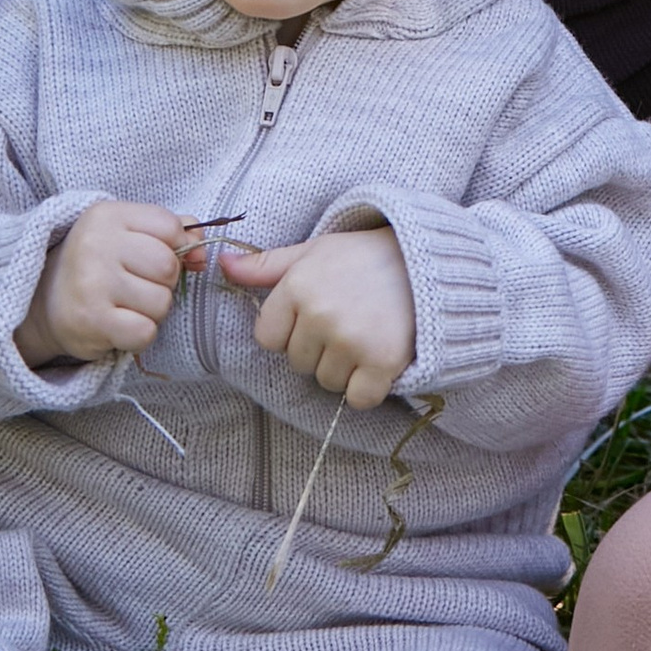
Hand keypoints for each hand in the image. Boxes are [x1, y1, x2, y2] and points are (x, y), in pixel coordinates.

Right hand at [18, 200, 201, 369]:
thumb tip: (203, 253)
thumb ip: (173, 232)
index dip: (174, 247)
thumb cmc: (97, 265)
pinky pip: (145, 332)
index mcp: (107, 215)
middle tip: (137, 286)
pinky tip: (119, 326)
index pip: (170, 227)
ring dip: (152, 312)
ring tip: (125, 306)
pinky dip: (139, 335)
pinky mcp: (91, 320)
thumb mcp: (129, 234)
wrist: (42, 302)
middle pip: (168, 267)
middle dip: (163, 283)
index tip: (152, 259)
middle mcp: (96, 244)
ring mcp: (91, 283)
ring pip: (161, 302)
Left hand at [219, 226, 415, 409]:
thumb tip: (223, 265)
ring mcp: (351, 340)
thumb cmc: (363, 257)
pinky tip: (378, 361)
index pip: (267, 338)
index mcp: (296, 287)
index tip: (315, 315)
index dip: (289, 331)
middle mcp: (319, 315)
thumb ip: (266, 265)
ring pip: (327, 382)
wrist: (427, 261)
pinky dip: (368, 388)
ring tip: (365, 335)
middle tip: (347, 322)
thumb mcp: (313, 251)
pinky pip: (358, 399)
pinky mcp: (382, 362)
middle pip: (298, 363)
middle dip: (318, 349)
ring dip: (344, 368)